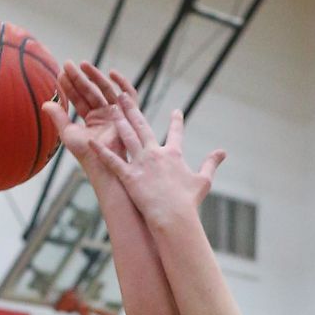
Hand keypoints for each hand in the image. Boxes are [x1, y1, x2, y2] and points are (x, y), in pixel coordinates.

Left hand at [44, 62, 138, 167]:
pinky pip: (129, 95)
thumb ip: (58, 117)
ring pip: (105, 89)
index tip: (60, 74)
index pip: (79, 99)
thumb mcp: (68, 132)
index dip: (69, 86)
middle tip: (68, 64)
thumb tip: (45, 103)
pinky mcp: (126, 115)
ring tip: (82, 64)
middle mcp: (103, 115)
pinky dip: (123, 84)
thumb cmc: (85, 153)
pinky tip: (111, 73)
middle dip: (79, 77)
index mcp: (91, 119)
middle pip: (90, 91)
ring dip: (95, 76)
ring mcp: (115, 114)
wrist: (102, 161)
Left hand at [89, 99, 224, 227]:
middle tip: (124, 96)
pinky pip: (112, 161)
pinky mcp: (129, 177)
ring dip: (118, 121)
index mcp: (174, 154)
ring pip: (126, 137)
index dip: (177, 121)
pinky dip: (101, 152)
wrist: (174, 217)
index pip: (176, 133)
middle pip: (142, 126)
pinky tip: (91, 142)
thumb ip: (211, 164)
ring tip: (110, 108)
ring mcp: (141, 164)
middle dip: (132, 109)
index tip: (177, 111)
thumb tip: (223, 152)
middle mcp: (155, 153)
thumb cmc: (189, 203)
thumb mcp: (203, 181)